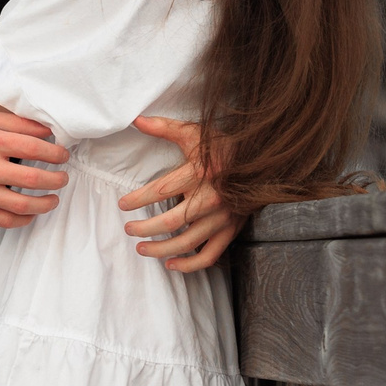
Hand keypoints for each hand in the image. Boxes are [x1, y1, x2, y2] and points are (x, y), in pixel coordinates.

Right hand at [0, 109, 70, 228]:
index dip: (55, 152)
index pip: (33, 148)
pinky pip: (6, 221)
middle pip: (33, 179)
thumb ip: (15, 123)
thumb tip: (48, 131)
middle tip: (63, 176)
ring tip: (55, 197)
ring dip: (46, 203)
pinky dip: (26, 218)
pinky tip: (33, 211)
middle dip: (57, 179)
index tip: (62, 154)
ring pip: (23, 205)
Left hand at [117, 115, 243, 273]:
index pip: (160, 190)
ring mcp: (222, 218)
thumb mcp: (194, 134)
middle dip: (145, 228)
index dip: (138, 199)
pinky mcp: (231, 230)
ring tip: (141, 249)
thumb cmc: (223, 148)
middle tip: (128, 229)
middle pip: (171, 221)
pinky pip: (210, 255)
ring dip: (161, 249)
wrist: (262, 162)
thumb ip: (164, 128)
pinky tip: (172, 264)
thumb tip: (136, 119)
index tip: (122, 204)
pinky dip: (190, 265)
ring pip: (188, 242)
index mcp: (199, 174)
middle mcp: (211, 198)